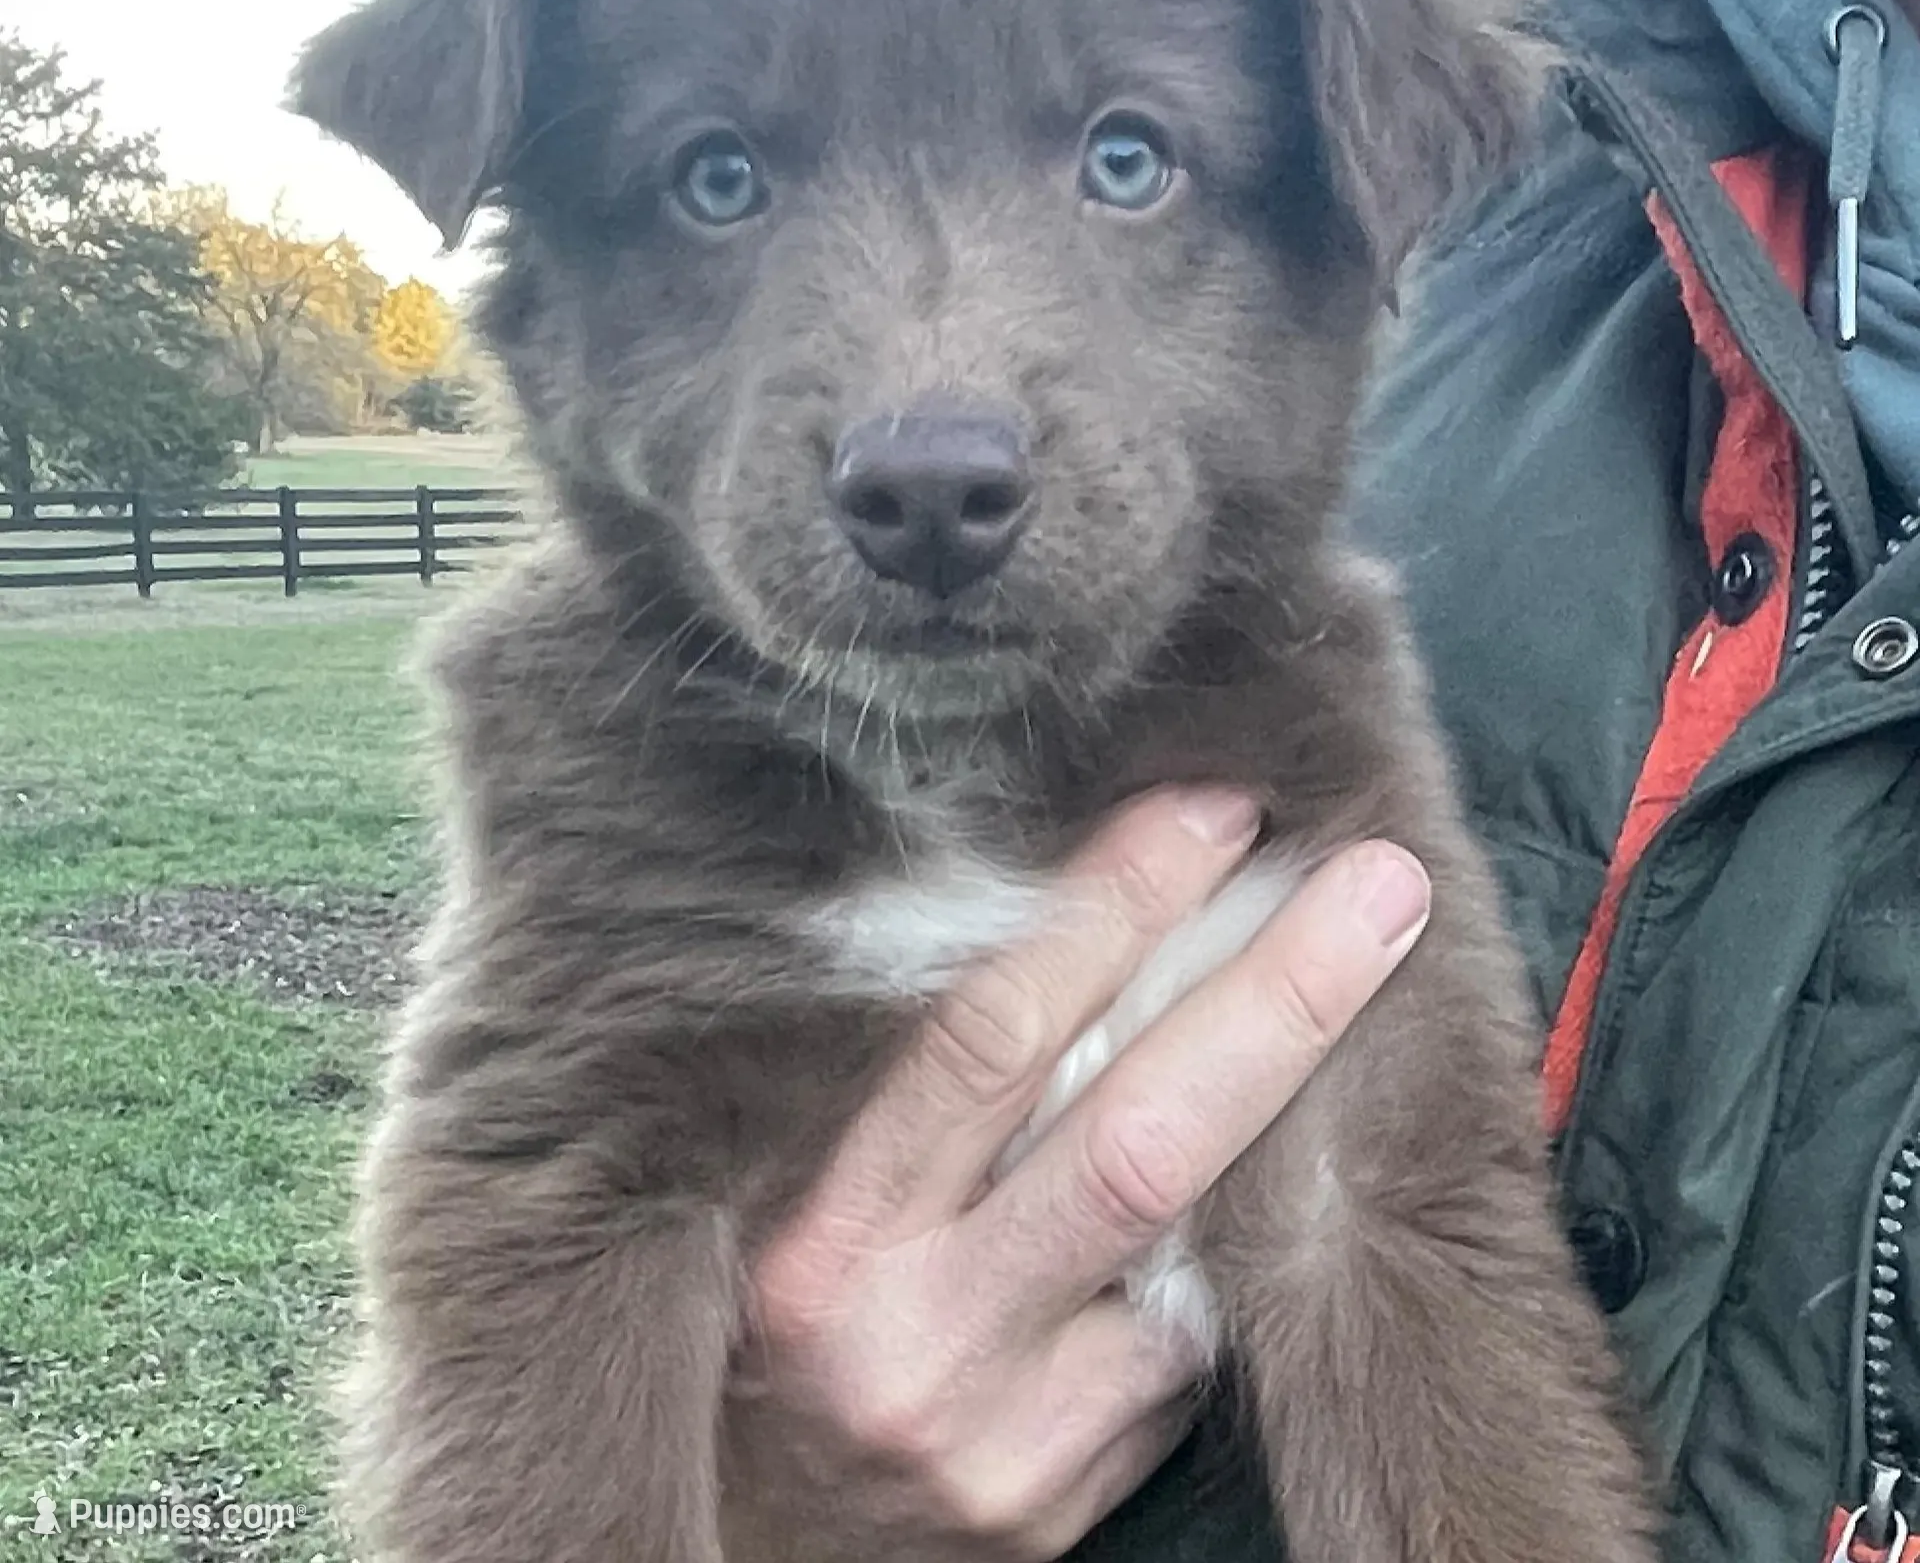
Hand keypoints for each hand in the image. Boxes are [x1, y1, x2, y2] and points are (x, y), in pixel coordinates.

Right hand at [724, 791, 1431, 1560]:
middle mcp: (907, 1334)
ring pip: (1188, 1256)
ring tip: (1338, 1009)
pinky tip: (1210, 1229)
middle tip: (1379, 889)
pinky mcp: (1055, 1507)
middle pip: (1134, 1141)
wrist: (760, 1531)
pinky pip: (1181, 1358)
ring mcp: (996, 1436)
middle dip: (1276, 1000)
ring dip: (1270, 1128)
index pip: (990, 1035)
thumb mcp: (815, 1196)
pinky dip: (1206, 1274)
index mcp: (829, 1226)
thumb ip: (931, 1094)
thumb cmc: (790, 1323)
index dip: (1113, 909)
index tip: (1210, 814)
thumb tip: (1101, 930)